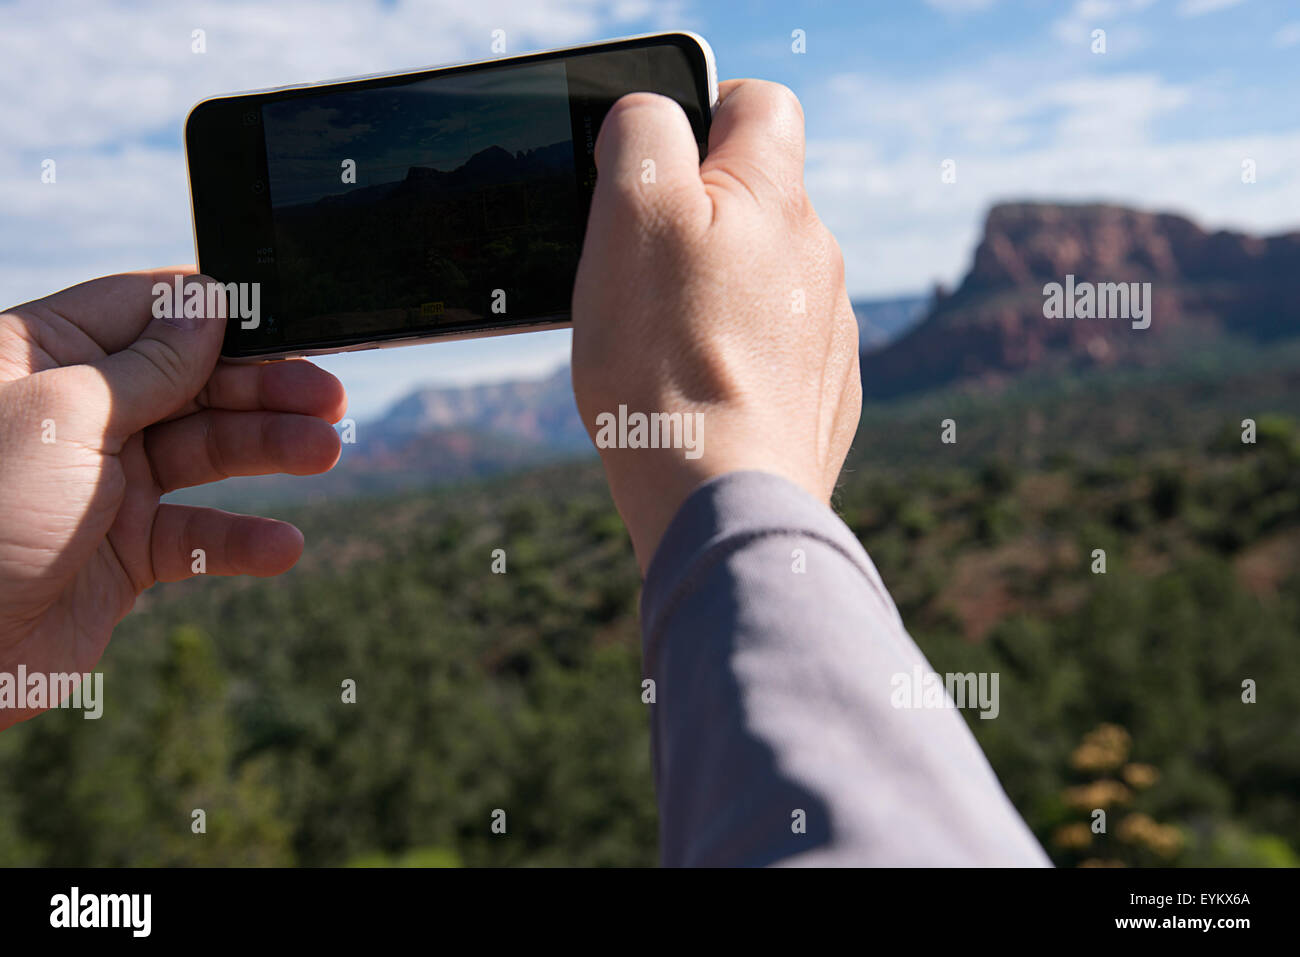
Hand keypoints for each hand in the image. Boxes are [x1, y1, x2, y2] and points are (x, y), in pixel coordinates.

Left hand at [0, 269, 345, 728]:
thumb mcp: (67, 414)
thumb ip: (149, 364)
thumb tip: (209, 306)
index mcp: (42, 355)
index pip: (148, 311)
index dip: (221, 316)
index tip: (289, 323)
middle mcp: (77, 412)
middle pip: (192, 381)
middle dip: (264, 387)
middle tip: (329, 397)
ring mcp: (102, 481)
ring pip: (205, 453)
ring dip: (269, 450)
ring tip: (326, 452)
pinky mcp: (121, 551)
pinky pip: (196, 536)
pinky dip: (241, 540)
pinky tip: (281, 546)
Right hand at [571, 79, 861, 572]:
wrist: (724, 498)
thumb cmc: (667, 360)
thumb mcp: (630, 214)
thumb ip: (643, 135)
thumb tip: (650, 114)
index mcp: (775, 198)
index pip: (757, 103)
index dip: (700, 111)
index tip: (653, 163)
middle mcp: (819, 255)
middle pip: (757, 199)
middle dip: (697, 217)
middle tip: (637, 266)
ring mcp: (829, 330)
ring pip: (765, 279)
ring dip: (717, 292)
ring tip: (661, 342)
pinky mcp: (823, 394)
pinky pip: (776, 350)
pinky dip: (738, 356)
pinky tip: (698, 390)